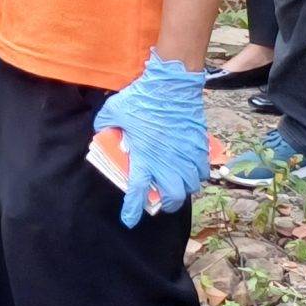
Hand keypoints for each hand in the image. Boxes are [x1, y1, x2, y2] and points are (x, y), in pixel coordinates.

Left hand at [91, 53, 209, 228]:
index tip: (129, 220)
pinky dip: (197, 175)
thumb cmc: (141, 98)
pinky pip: (203, 171)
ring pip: (191, 186)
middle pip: (173, 198)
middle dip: (166, 205)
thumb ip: (105, 125)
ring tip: (175, 184)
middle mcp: (168, 163)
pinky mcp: (200, 147)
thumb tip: (102, 131)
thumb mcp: (114, 111)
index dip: (133, 210)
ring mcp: (187, 156)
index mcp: (144, 158)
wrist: (171, 85)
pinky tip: (189, 170)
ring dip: (182, 189)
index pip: (137, 193)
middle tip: (160, 200)